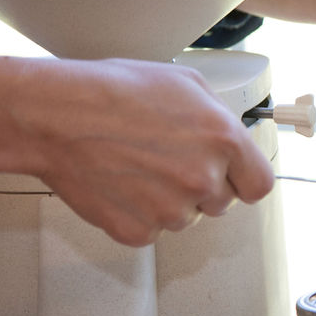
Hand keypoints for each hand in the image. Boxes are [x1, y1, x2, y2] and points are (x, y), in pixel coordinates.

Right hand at [14, 58, 273, 245]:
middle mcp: (203, 180)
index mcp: (223, 141)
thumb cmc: (113, 92)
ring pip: (185, 217)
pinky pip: (151, 230)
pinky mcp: (137, 231)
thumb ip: (218, 117)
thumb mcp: (185, 83)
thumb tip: (230, 136)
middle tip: (168, 160)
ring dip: (169, 199)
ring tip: (138, 165)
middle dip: (201, 185)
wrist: (55, 116)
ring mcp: (171, 211)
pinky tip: (121, 182)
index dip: (244, 179)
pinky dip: (138, 213)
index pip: (260, 185)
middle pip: (221, 202)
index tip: (233, 177)